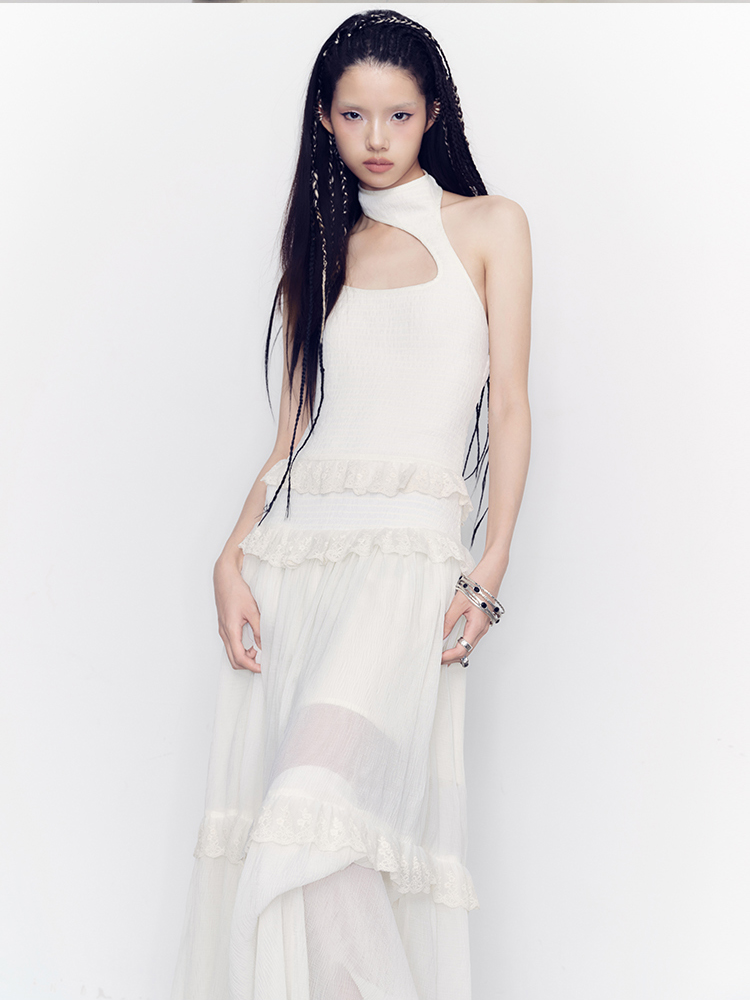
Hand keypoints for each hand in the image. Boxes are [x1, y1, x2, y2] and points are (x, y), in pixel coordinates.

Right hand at [213, 555, 261, 672]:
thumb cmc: (236, 590)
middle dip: (247, 664)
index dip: (251, 666)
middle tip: (262, 661)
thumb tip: (262, 645)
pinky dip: (241, 648)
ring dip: (244, 656)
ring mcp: (222, 630)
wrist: (224, 577)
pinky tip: (252, 642)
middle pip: (233, 660)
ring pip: (231, 653)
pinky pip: (231, 644)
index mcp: (230, 630)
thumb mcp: (252, 610)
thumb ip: (258, 629)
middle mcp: (224, 632)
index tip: (262, 668)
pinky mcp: (224, 626)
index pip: (239, 657)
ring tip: (258, 649)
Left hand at [441, 590, 490, 664]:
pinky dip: (461, 644)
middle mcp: (482, 629)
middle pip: (467, 652)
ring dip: (457, 652)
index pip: (462, 650)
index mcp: (477, 627)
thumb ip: (448, 620)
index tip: (437, 658)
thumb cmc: (477, 586)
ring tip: (442, 652)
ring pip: (470, 646)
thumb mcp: (458, 603)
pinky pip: (471, 638)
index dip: (448, 657)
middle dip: (451, 658)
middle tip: (437, 658)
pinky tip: (452, 641)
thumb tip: (440, 636)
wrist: (491, 573)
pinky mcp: (482, 622)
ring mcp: (483, 626)